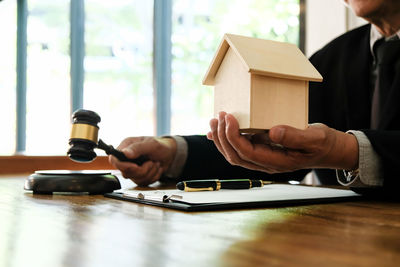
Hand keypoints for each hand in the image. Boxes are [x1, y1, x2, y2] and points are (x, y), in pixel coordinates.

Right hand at [108, 137, 176, 185]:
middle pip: (125, 173)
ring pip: (135, 179)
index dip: (122, 166)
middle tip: (150, 162)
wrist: (170, 154)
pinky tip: (155, 168)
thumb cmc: (160, 146)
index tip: (135, 166)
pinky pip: (143, 183)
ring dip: (149, 173)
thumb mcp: (151, 144)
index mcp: (126, 147)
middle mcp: (127, 159)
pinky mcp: (139, 176)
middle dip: (142, 170)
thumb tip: (125, 153)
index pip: (114, 160)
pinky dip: (153, 177)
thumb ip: (137, 148)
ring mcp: (133, 169)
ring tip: (154, 163)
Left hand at [207, 112, 358, 173]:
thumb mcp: (315, 138)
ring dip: (221, 139)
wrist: (328, 150)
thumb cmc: (323, 144)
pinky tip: (217, 131)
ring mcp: (262, 159)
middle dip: (223, 137)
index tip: (229, 118)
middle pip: (236, 155)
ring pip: (234, 154)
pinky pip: (239, 149)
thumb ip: (295, 136)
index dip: (234, 136)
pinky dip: (226, 140)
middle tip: (219, 117)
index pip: (247, 152)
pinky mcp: (262, 151)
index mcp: (277, 162)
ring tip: (214, 121)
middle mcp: (266, 163)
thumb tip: (273, 132)